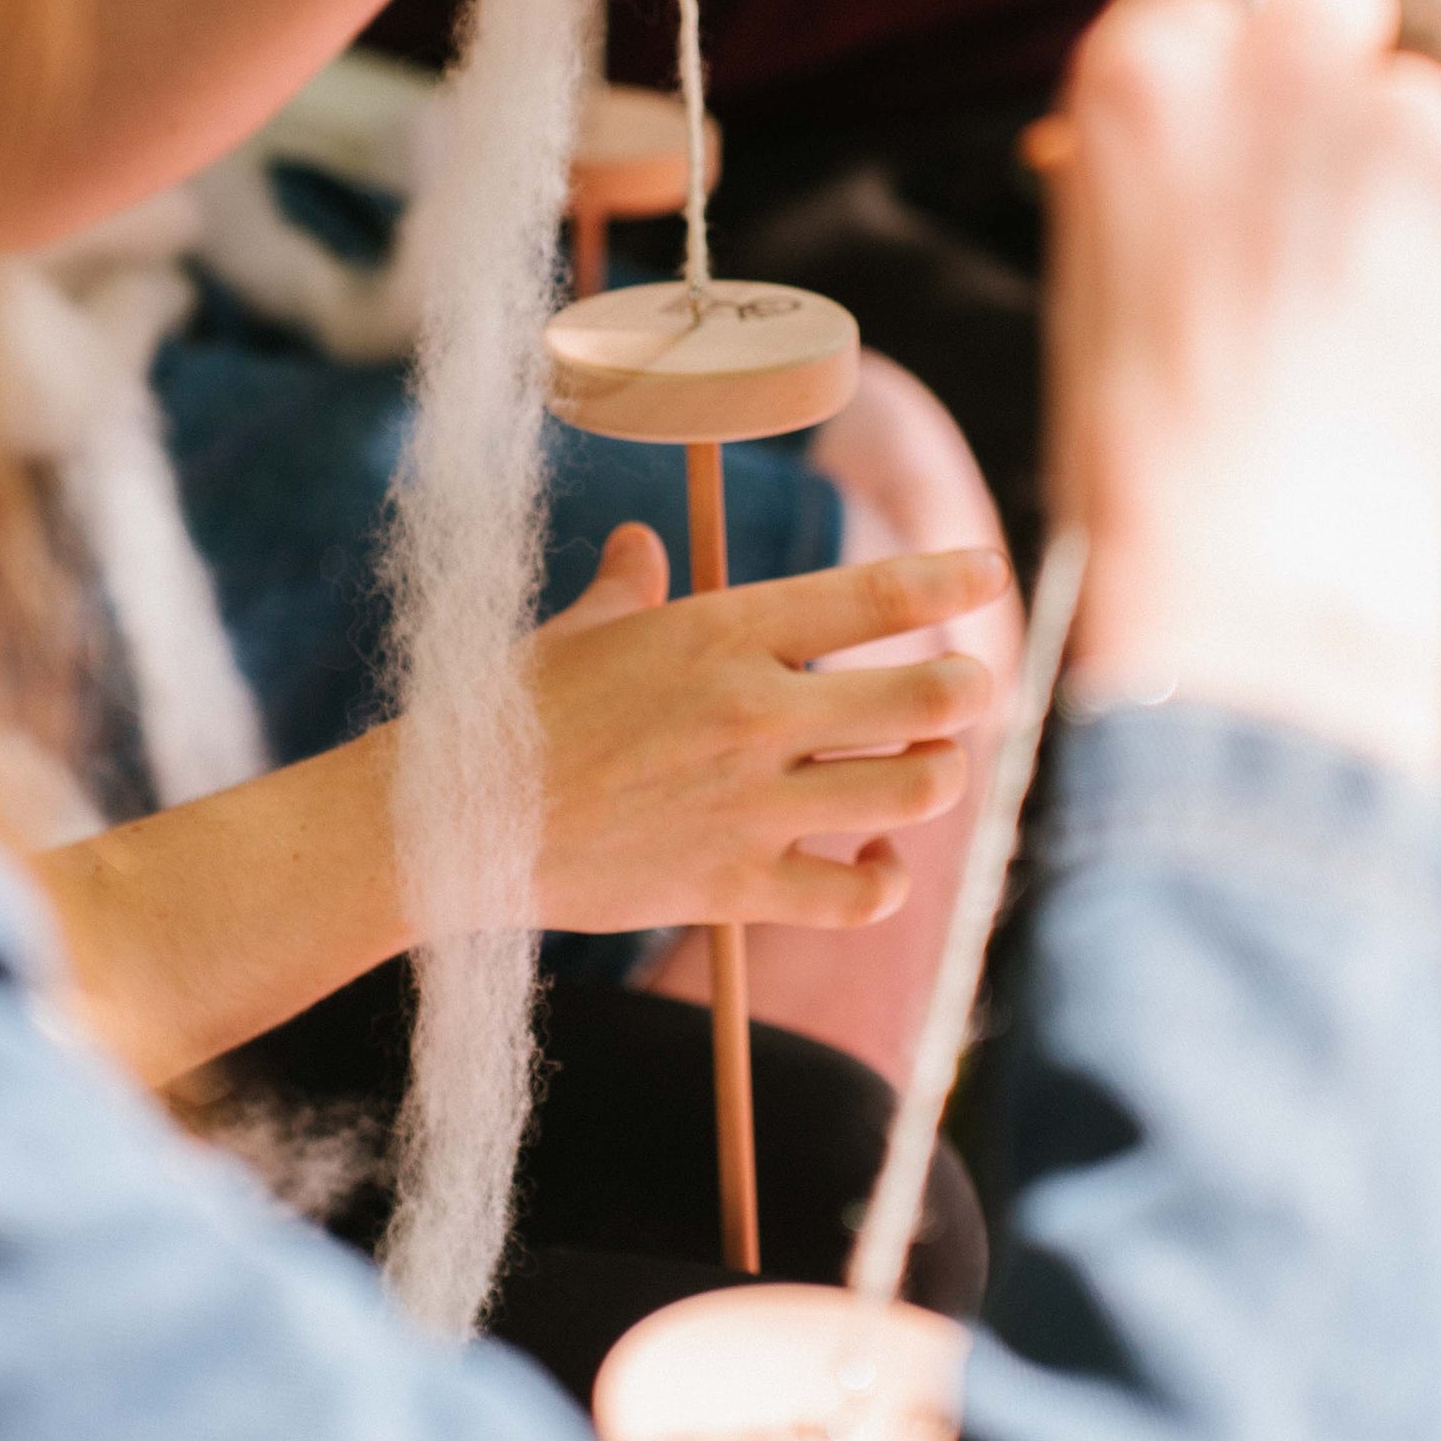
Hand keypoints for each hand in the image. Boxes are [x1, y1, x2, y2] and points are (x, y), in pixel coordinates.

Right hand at [521, 528, 1005, 933]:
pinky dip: (890, 876)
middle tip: (964, 690)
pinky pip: (862, 894)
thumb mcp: (575, 635)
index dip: (950, 579)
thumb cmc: (508, 716)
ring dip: (937, 774)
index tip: (989, 572)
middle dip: (968, 690)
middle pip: (931, 696)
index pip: (874, 595)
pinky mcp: (737, 886)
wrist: (451, 826)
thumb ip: (627, 588)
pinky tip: (881, 857)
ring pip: (917, 787)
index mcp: (720, 632)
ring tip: (922, 766)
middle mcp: (754, 713)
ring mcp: (752, 804)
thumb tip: (643, 545)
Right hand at [1046, 0, 1440, 770]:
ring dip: (1416, 172)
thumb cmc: (1153, 455)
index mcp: (1146, 78)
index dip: (1231, 68)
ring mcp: (1404, 121)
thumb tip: (1208, 135)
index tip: (1245, 127)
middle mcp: (1276, 68)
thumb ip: (1160, 169)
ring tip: (1377, 307)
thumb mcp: (1099, 277)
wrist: (1260, 573)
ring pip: (1432, 95)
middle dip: (1338, 59)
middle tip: (1334, 171)